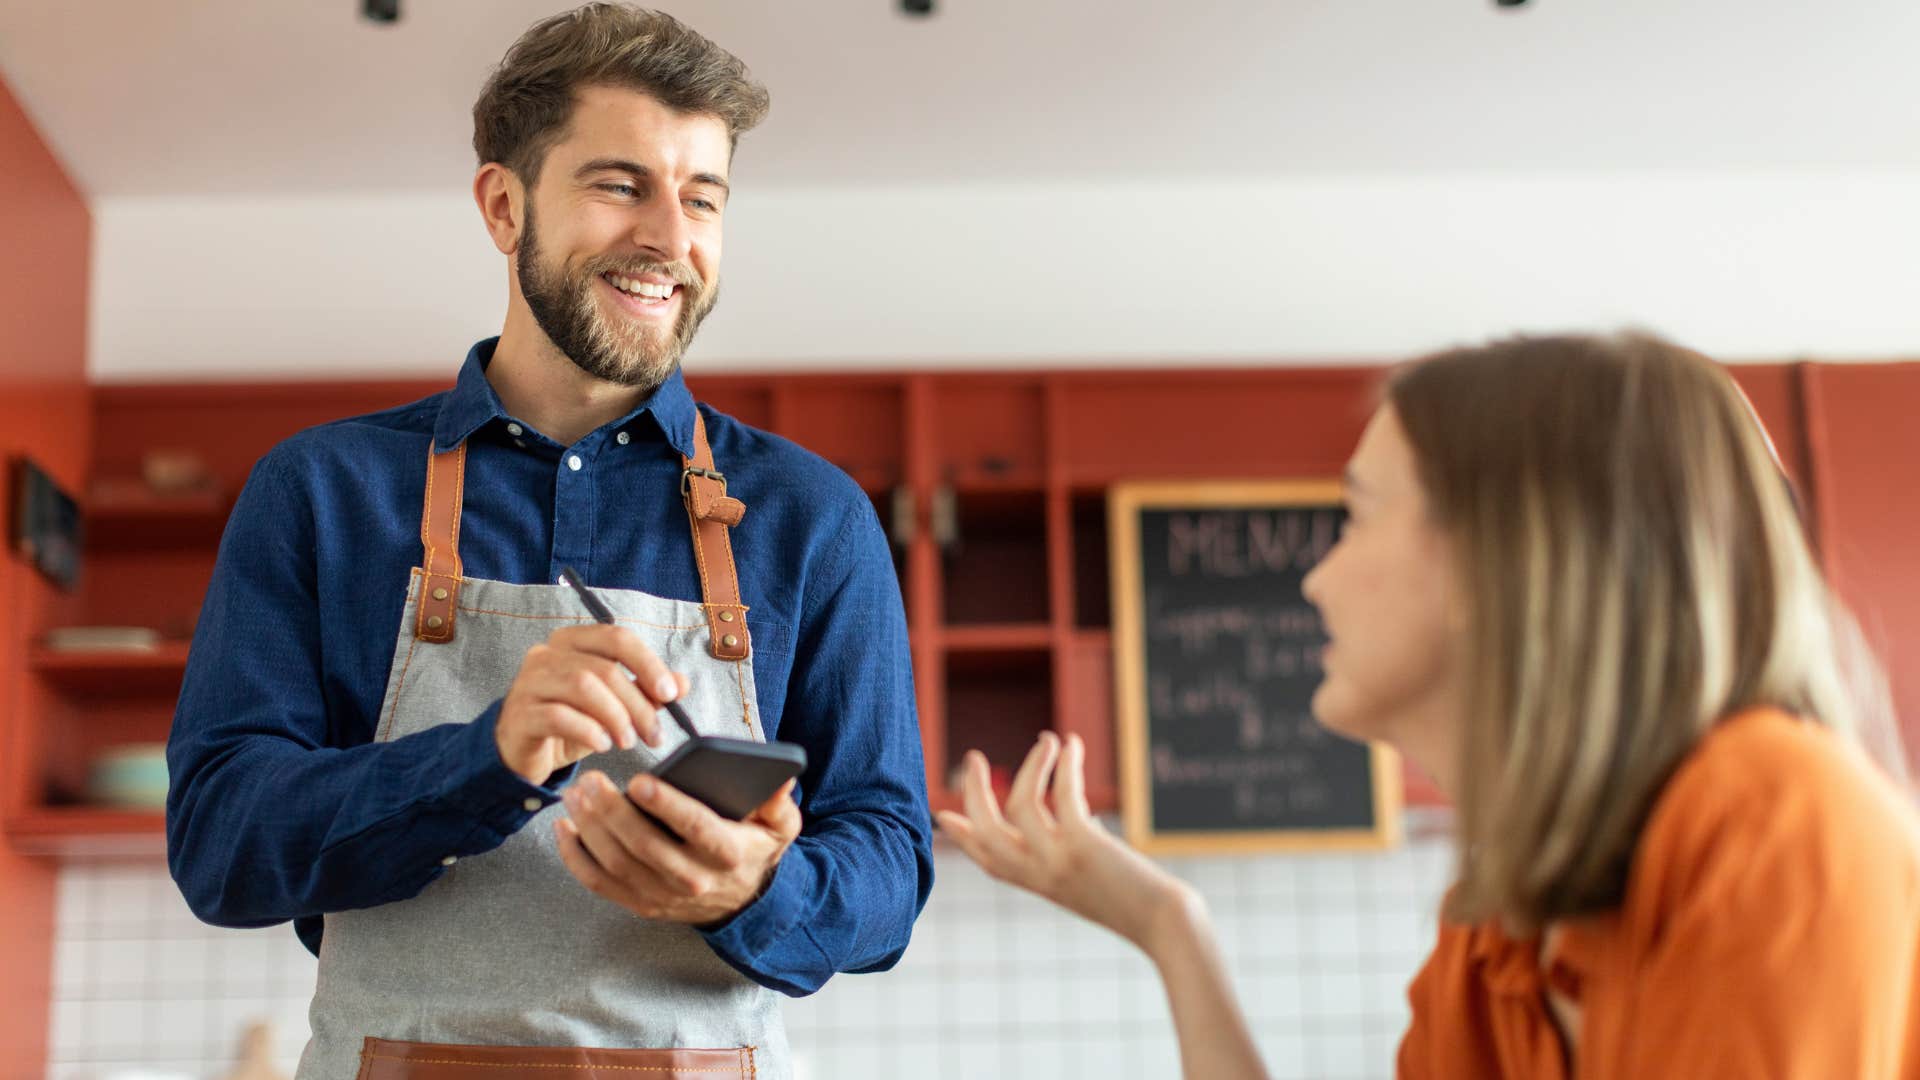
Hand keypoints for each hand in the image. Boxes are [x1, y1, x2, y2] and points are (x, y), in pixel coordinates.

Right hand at [495, 624, 689, 784]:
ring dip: (615, 717)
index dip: (648, 664)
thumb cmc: (569, 723)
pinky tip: (602, 745)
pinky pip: (559, 716)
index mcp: (571, 642)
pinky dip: (588, 730)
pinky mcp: (519, 714)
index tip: (671, 694)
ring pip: (582, 687)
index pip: (616, 638)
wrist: (520, 752)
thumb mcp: (611, 707)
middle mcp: (546, 655)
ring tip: (628, 742)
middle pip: (604, 668)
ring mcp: (529, 682)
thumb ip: (644, 691)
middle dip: (637, 703)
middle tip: (654, 734)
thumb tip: (682, 683)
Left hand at [555, 769, 801, 925]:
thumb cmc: (755, 848)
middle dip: (613, 812)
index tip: (640, 781)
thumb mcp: (780, 825)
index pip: (695, 828)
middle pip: (645, 846)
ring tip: (575, 794)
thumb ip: (778, 801)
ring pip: (617, 864)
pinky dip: (575, 857)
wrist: (745, 903)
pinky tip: (564, 826)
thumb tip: (779, 777)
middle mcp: (694, 880)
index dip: (667, 805)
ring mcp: (663, 896)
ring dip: (590, 828)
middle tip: (591, 779)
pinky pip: (600, 884)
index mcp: (728, 854)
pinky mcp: (640, 904)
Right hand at [936, 732, 1200, 953]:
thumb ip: (1070, 853)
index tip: (945, 815)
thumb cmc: (1134, 901)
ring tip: (1045, 740)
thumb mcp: (1089, 880)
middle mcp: (1039, 874)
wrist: (1163, 922)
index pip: (987, 859)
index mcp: (1037, 884)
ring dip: (1031, 766)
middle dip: (974, 792)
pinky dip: (1065, 764)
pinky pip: (1063, 794)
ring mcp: (1057, 860)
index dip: (962, 836)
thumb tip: (1074, 816)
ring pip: (1020, 804)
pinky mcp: (1082, 846)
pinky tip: (1071, 746)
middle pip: (987, 829)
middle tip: (974, 759)